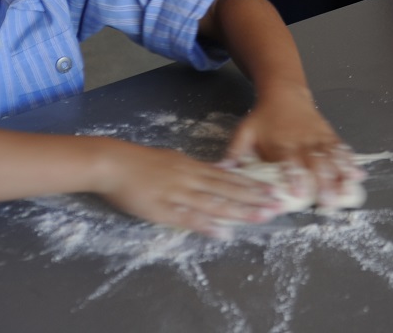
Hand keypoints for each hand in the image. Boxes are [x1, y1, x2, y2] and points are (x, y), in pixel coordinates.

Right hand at [92, 139, 284, 237]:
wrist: (113, 163)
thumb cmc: (139, 162)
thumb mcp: (172, 160)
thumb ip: (192, 170)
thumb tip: (213, 175)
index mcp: (192, 167)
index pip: (229, 176)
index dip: (251, 184)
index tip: (272, 189)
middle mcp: (191, 178)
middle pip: (229, 188)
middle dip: (255, 196)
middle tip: (278, 203)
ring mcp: (179, 193)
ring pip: (215, 202)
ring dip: (240, 210)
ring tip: (262, 216)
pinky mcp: (163, 209)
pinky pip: (189, 218)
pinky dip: (207, 225)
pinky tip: (224, 232)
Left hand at [224, 84, 363, 207]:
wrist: (285, 93)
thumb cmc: (264, 118)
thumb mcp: (244, 132)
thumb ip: (234, 154)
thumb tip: (219, 173)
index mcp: (281, 144)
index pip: (289, 161)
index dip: (295, 176)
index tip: (300, 192)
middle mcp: (302, 141)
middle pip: (316, 163)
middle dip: (324, 183)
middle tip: (329, 203)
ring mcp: (318, 138)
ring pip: (332, 158)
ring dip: (341, 176)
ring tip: (348, 194)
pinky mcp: (329, 135)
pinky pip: (341, 149)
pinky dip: (351, 162)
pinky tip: (359, 175)